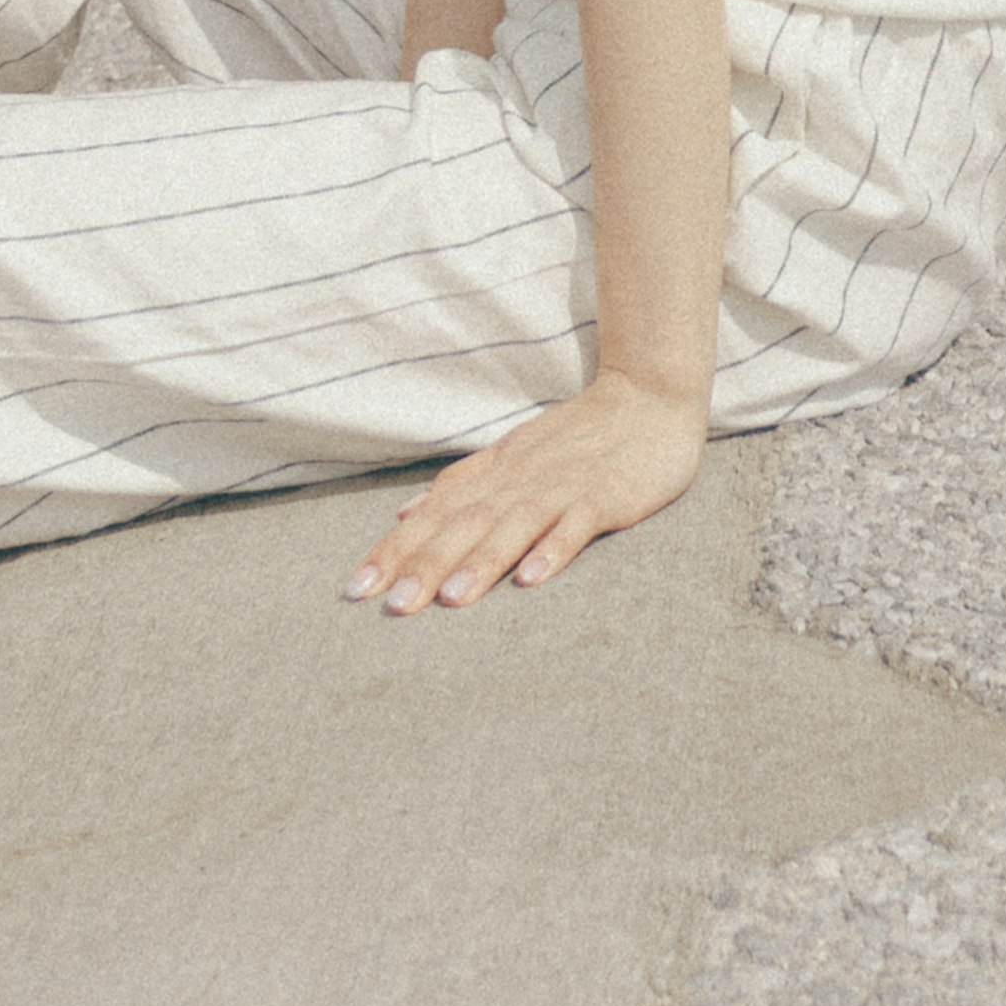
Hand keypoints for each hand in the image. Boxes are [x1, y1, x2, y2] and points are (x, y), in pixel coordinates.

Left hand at [344, 371, 706, 611]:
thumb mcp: (511, 453)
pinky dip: (553, 551)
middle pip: (466, 524)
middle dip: (426, 564)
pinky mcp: (605, 496)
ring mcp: (563, 486)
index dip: (395, 549)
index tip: (357, 588)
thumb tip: (403, 514)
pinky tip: (531, 580)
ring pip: (514, 525)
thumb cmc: (576, 436)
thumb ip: (461, 483)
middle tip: (391, 607)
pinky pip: (576, 525)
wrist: (648, 398)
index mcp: (495, 473)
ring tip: (450, 599)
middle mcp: (520, 479)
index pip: (435, 514)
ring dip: (481, 561)